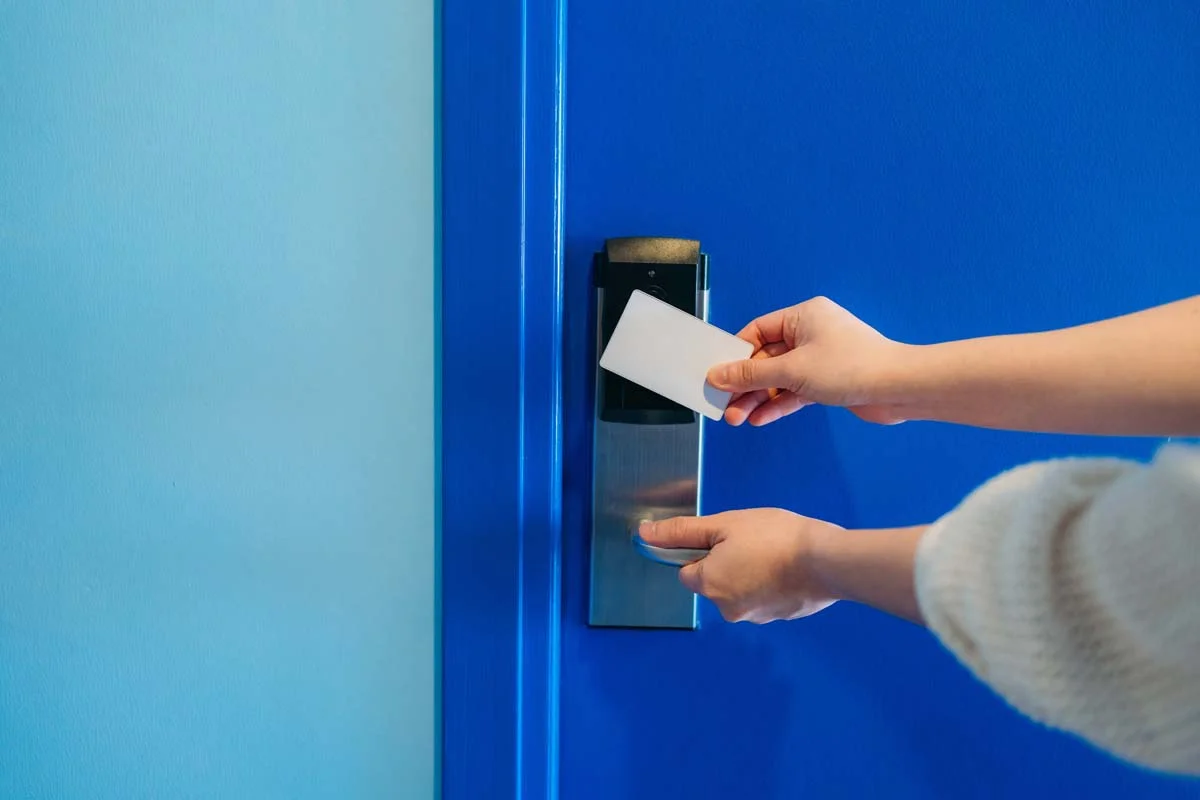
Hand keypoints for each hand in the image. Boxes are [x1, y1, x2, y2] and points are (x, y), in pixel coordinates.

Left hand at [638, 509, 841, 622]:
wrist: (828, 561)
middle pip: (715, 582)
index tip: (726, 537)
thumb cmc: (774, 537)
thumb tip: (643, 533)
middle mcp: (728, 610)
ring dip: (750, 572)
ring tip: (775, 552)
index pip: (687, 570)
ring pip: (741, 589)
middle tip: (754, 541)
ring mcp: (757, 617)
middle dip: (728, 562)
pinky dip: (771, 583)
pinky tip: (789, 567)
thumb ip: (682, 532)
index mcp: (709, 586)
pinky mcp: (782, 617)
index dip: (702, 551)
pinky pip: (765, 596)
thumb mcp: (724, 524)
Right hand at [708, 296, 909, 426]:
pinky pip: (795, 391)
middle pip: (766, 358)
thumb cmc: (851, 367)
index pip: (757, 331)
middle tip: (725, 404)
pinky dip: (779, 404)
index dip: (735, 354)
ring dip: (758, 398)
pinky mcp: (829, 381)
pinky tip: (761, 418)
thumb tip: (719, 375)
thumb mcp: (792, 371)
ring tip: (737, 418)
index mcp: (803, 316)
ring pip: (779, 378)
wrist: (898, 389)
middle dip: (745, 384)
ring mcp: (820, 358)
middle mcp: (811, 333)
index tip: (718, 375)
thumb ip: (752, 375)